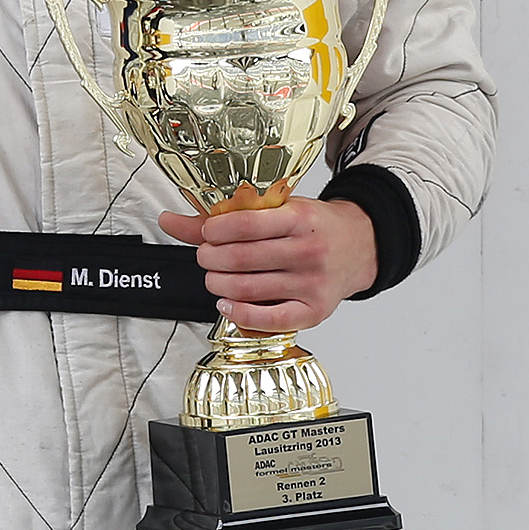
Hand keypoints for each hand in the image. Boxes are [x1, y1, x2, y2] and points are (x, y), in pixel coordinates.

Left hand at [156, 193, 379, 333]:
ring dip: (218, 284)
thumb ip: (223, 217)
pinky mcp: (314, 311)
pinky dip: (240, 314)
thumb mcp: (276, 210)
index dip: (215, 231)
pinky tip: (227, 304)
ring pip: (249, 289)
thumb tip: (169, 220)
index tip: (207, 234)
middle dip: (211, 259)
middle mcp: (309, 251)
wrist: (360, 245)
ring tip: (214, 276)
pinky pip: (270, 320)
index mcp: (299, 218)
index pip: (246, 225)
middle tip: (206, 257)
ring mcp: (312, 284)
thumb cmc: (314, 225)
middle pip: (242, 260)